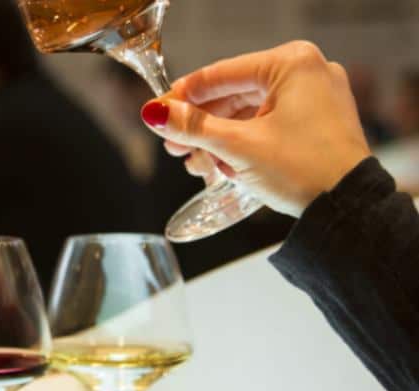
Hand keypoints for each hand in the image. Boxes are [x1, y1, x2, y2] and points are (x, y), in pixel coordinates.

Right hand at [141, 41, 370, 216]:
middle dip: (202, 127)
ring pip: (247, 114)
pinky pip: (265, 126)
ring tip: (198, 164)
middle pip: (232, 96)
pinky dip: (242, 145)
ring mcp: (313, 99)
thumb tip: (156, 113)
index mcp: (292, 64)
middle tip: (174, 145)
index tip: (159, 111)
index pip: (221, 74)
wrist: (349, 212)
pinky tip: (223, 165)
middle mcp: (305, 74)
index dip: (183, 96)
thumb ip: (193, 127)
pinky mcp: (314, 122)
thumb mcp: (239, 147)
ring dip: (219, 140)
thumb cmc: (305, 171)